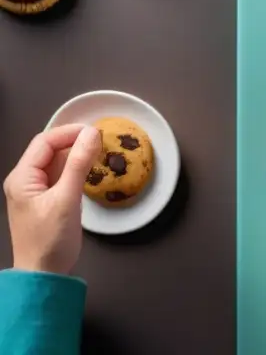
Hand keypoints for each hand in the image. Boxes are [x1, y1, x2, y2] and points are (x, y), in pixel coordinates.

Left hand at [4, 124, 100, 274]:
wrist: (44, 274)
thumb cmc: (50, 239)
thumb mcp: (66, 199)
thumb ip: (79, 164)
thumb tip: (93, 133)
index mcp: (22, 177)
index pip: (44, 142)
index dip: (70, 132)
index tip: (97, 132)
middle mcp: (26, 180)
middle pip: (50, 149)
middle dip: (75, 141)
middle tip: (103, 141)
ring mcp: (36, 190)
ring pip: (58, 161)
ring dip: (78, 154)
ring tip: (102, 152)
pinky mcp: (49, 199)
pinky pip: (63, 175)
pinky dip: (78, 168)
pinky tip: (93, 168)